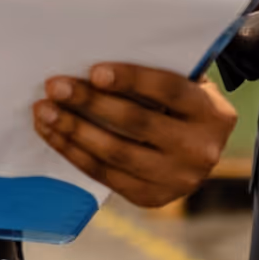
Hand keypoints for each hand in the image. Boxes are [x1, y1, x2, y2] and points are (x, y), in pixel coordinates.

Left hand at [34, 61, 237, 206]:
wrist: (199, 152)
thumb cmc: (182, 105)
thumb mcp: (186, 84)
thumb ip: (158, 72)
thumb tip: (98, 62)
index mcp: (213, 114)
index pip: (169, 91)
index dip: (131, 80)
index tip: (95, 71)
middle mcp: (200, 150)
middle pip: (138, 123)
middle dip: (90, 103)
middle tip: (55, 87)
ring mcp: (178, 180)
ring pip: (116, 154)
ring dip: (73, 131)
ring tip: (45, 111)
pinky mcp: (152, 198)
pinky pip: (105, 175)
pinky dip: (74, 153)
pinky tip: (54, 134)